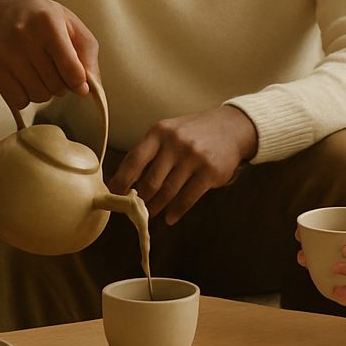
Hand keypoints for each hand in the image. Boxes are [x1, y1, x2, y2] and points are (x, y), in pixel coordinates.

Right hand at [0, 0, 100, 110]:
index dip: (79, 82)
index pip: (71, 68)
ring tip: (41, 74)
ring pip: (38, 95)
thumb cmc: (41, 22)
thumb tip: (89, 89)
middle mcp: (24, 35)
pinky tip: (25, 80)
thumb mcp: (70, 26)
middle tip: (56, 71)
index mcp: (48, 21)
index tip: (79, 83)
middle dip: (62, 85)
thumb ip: (87, 55)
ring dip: (45, 91)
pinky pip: (19, 100)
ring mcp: (6, 53)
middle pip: (56, 85)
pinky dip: (26, 97)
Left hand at [107, 105, 256, 224]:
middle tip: (134, 209)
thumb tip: (124, 180)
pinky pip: (187, 198)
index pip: (134, 160)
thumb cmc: (192, 132)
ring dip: (156, 207)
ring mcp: (193, 158)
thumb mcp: (168, 132)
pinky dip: (176, 211)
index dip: (121, 180)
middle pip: (150, 181)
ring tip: (150, 214)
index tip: (113, 194)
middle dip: (139, 199)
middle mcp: (175, 144)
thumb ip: (149, 152)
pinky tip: (170, 217)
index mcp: (159, 132)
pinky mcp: (210, 172)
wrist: (231, 127)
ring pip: (168, 192)